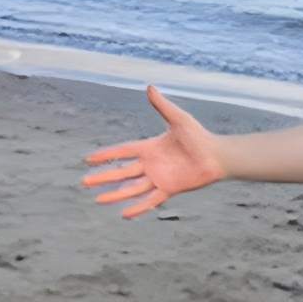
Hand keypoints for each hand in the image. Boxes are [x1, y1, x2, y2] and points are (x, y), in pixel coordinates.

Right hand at [83, 87, 227, 219]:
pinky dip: (138, 208)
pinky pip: (150, 200)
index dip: (106, 155)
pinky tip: (124, 214)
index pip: (123, 151)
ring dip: (115, 194)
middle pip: (122, 172)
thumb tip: (149, 87)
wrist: (217, 156)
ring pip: (132, 188)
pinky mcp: (169, 189)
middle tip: (85, 182)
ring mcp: (158, 178)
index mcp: (150, 147)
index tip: (89, 159)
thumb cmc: (199, 136)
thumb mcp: (179, 119)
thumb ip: (163, 106)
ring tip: (98, 200)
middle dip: (104, 177)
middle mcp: (151, 164)